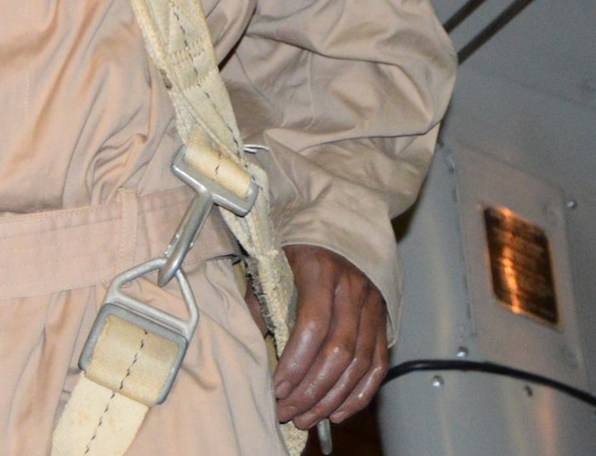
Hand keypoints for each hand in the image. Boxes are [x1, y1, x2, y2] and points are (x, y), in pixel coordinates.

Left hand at [267, 244, 388, 429]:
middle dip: (311, 389)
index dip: (295, 362)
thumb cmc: (296, 242)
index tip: (276, 387)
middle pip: (338, 351)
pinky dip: (360, 393)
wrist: (339, 218)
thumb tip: (250, 345)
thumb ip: (262, 301)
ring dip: (333, 398)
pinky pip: (378, 364)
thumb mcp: (272, 260)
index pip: (313, 326)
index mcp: (321, 269)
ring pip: (360, 363)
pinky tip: (338, 411)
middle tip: (288, 412)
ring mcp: (373, 304)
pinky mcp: (384, 319)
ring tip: (307, 417)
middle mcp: (353, 288)